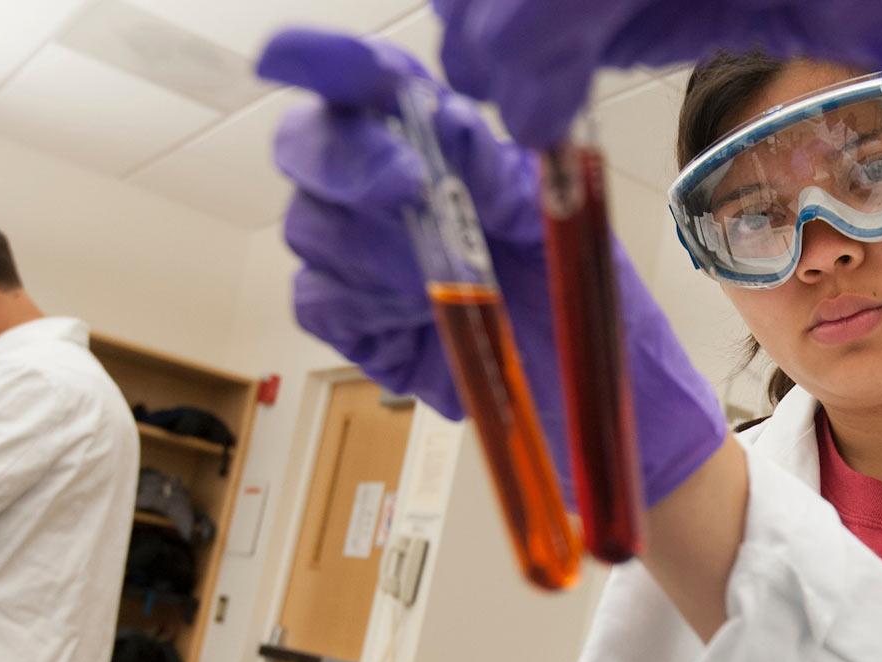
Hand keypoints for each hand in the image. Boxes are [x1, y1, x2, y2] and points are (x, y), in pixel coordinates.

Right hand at [258, 29, 725, 504]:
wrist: (586, 378)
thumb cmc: (573, 283)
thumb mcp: (559, 214)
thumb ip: (504, 170)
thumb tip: (457, 140)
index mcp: (436, 135)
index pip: (366, 81)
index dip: (323, 61)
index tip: (295, 62)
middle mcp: (382, 182)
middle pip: (307, 145)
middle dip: (349, 162)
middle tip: (408, 184)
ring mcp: (359, 250)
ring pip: (311, 228)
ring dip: (374, 249)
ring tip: (439, 278)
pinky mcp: (353, 316)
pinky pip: (318, 301)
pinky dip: (364, 306)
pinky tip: (414, 314)